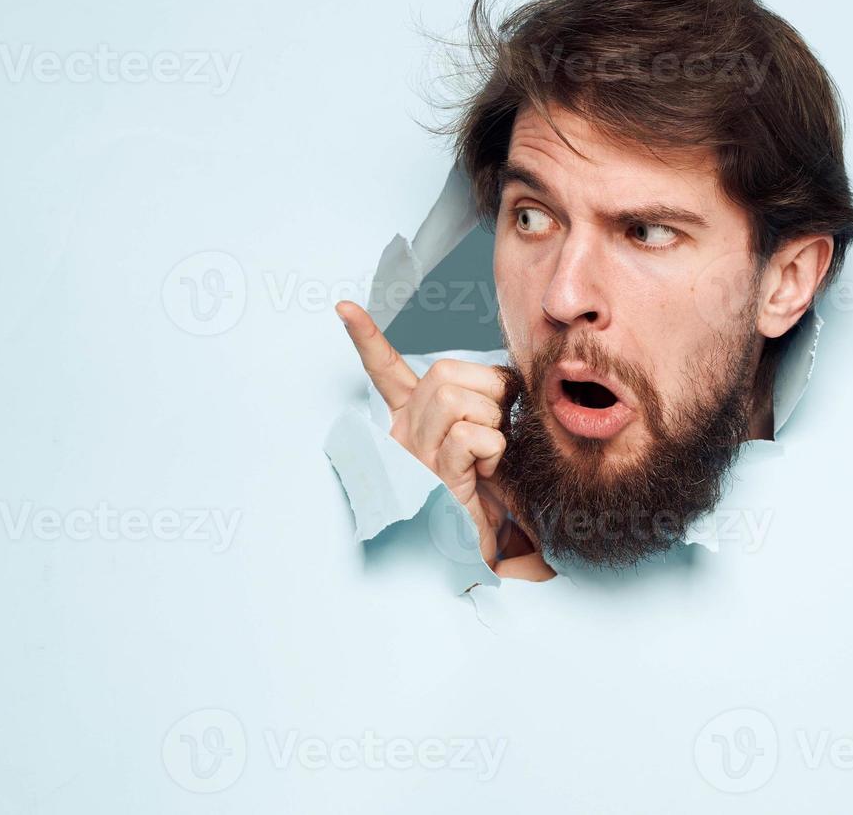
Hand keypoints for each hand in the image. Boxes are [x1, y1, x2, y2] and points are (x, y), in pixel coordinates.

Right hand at [336, 301, 550, 578]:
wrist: (486, 546)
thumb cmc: (487, 490)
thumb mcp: (484, 436)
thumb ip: (484, 403)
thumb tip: (509, 378)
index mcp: (413, 418)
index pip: (386, 369)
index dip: (365, 338)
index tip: (343, 307)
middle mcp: (404, 433)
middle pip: (442, 374)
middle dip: (486, 390)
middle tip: (495, 424)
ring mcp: (414, 456)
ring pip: (455, 400)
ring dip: (490, 422)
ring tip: (487, 455)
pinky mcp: (432, 477)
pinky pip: (468, 437)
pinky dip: (491, 449)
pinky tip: (484, 472)